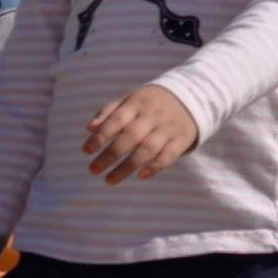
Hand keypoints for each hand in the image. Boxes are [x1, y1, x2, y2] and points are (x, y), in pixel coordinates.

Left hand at [81, 83, 201, 183]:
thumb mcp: (130, 100)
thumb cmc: (150, 103)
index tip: (86, 151)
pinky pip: (168, 156)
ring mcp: (168, 128)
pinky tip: (140, 176)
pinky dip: (155, 167)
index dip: (100, 136)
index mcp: (137, 103)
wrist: (192, 97)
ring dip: (127, 167)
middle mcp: (152, 116)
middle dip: (110, 156)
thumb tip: (89, 128)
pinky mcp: (181, 140)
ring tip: (109, 180)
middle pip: (130, 137)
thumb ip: (108, 112)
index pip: (116, 120)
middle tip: (93, 170)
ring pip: (147, 149)